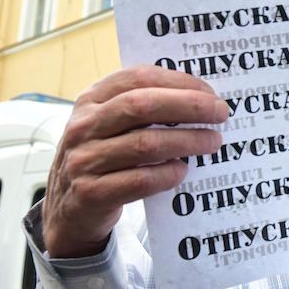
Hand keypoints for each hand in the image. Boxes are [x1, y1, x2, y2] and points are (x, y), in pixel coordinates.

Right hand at [43, 65, 227, 257]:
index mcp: (90, 99)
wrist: (68, 210)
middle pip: (142, 106)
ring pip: (145, 144)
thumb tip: (201, 98)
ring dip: (187, 141)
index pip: (138, 77)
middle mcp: (83, 126)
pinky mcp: (90, 194)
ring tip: (212, 142)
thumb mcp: (111, 125)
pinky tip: (182, 170)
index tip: (210, 93)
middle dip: (189, 106)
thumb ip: (143, 107)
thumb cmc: (103, 157)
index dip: (179, 82)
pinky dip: (167, 174)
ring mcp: (83, 160)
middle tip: (220, 113)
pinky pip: (139, 180)